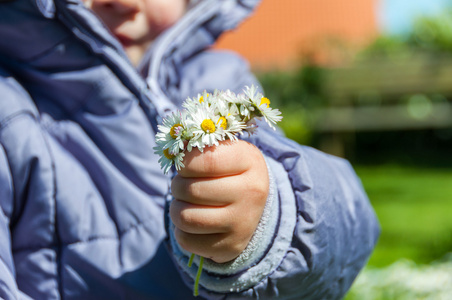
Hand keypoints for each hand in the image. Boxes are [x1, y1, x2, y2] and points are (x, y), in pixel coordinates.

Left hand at [170, 140, 268, 262]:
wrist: (254, 206)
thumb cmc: (229, 171)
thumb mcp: (224, 150)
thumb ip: (200, 145)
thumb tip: (172, 150)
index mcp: (250, 161)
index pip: (207, 160)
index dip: (185, 162)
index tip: (184, 164)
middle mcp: (251, 192)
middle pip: (192, 190)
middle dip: (177, 186)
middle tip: (182, 185)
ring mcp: (243, 222)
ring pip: (185, 217)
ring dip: (176, 209)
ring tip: (184, 203)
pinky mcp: (231, 246)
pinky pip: (187, 241)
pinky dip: (181, 231)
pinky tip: (193, 222)